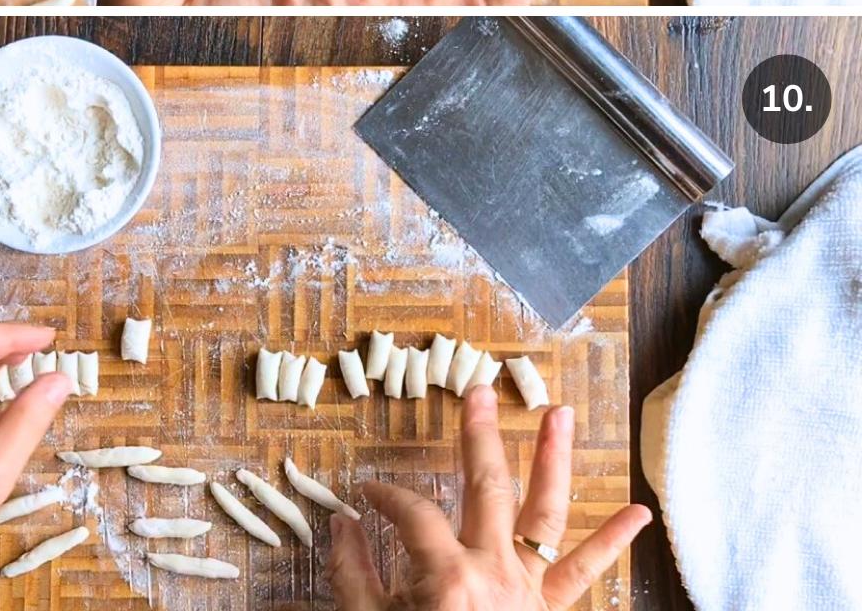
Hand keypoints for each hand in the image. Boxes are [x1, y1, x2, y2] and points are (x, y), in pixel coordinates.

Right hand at [329, 386, 650, 610]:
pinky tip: (639, 513)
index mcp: (446, 577)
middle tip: (480, 391)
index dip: (384, 496)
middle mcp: (493, 573)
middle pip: (487, 487)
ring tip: (561, 414)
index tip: (366, 494)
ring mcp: (528, 592)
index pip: (410, 513)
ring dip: (554, 461)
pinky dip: (612, 544)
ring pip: (546, 516)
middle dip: (480, 435)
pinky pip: (584, 576)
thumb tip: (342, 525)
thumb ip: (353, 575)